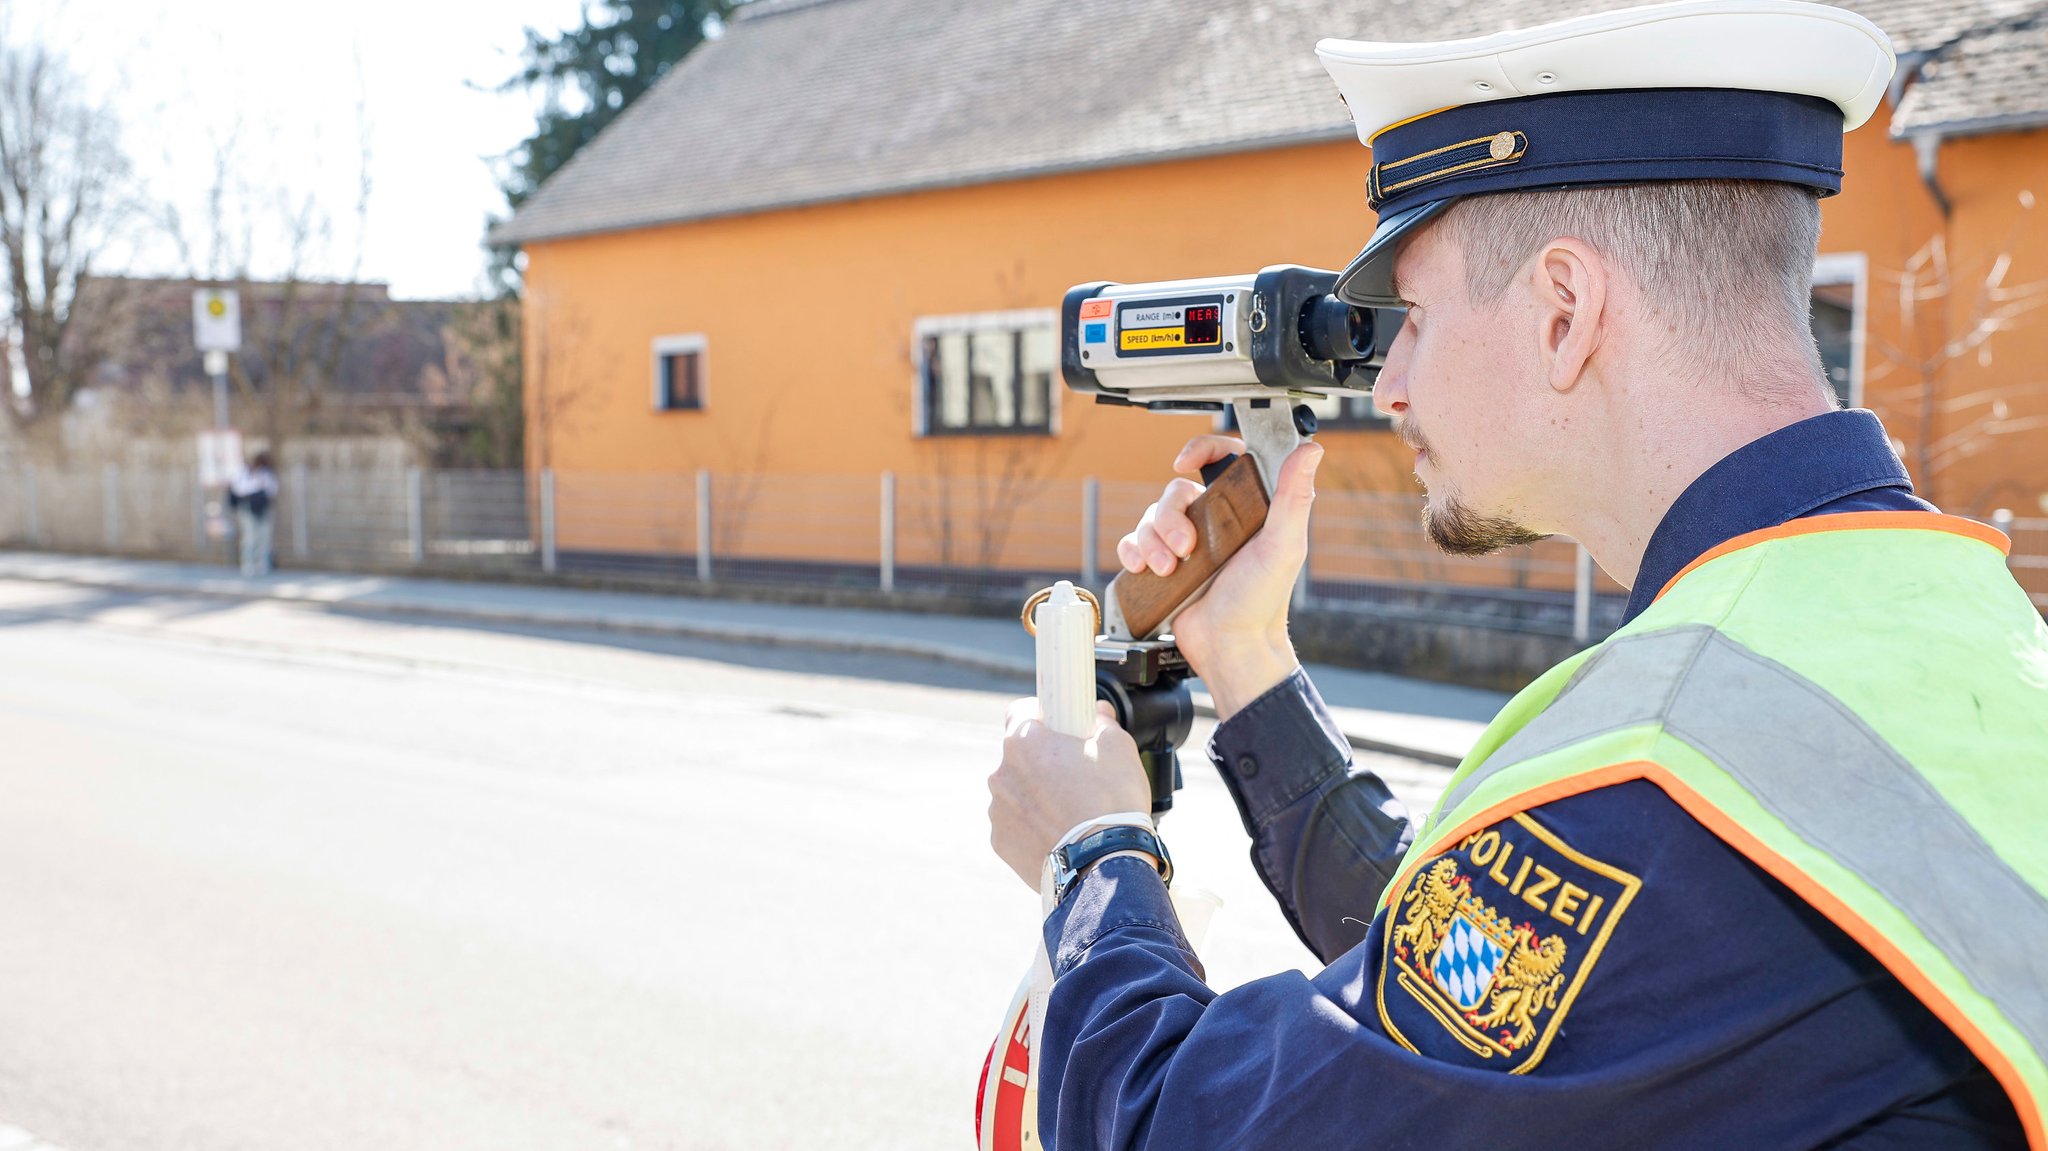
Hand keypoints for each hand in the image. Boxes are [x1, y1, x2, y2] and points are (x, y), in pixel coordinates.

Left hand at [987, 698, 1150, 888]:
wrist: (1103, 865)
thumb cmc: (1111, 801)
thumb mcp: (1118, 747)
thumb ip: (1101, 721)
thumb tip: (1097, 712)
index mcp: (1024, 742)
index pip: (1021, 712)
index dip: (1043, 717)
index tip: (1060, 728)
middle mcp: (1001, 774)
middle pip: (1020, 756)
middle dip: (1043, 761)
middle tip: (1075, 776)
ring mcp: (998, 811)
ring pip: (1017, 792)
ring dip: (1036, 796)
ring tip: (1070, 812)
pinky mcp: (1001, 843)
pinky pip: (1015, 825)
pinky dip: (1032, 827)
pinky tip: (1059, 834)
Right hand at [1115, 437, 1323, 717]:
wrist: (1230, 647)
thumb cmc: (1261, 603)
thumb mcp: (1283, 545)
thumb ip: (1293, 497)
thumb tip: (1309, 450)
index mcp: (1245, 509)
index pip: (1222, 458)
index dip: (1202, 450)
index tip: (1186, 461)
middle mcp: (1215, 521)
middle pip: (1176, 491)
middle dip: (1172, 518)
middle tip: (1188, 548)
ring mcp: (1186, 542)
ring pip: (1151, 516)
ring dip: (1153, 541)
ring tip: (1169, 569)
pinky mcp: (1163, 563)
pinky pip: (1134, 541)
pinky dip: (1134, 551)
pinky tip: (1146, 568)